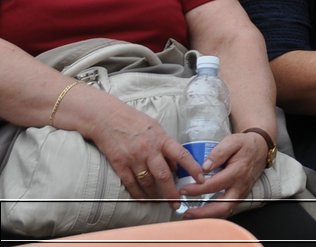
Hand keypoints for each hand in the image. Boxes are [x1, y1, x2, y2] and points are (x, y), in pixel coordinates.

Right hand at [82, 101, 203, 207]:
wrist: (108, 118)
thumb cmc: (135, 122)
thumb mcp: (157, 129)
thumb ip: (167, 146)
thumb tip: (176, 166)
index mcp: (162, 139)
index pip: (182, 155)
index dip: (193, 169)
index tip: (201, 180)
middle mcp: (149, 150)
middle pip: (164, 176)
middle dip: (172, 192)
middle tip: (177, 204)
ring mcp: (134, 158)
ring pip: (147, 182)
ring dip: (155, 195)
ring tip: (160, 202)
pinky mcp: (119, 164)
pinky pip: (131, 184)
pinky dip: (138, 193)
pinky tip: (144, 199)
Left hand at [176, 130, 270, 218]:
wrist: (261, 148)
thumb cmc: (245, 144)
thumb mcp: (232, 141)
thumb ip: (218, 153)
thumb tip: (204, 167)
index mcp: (237, 171)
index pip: (214, 185)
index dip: (197, 189)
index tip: (183, 190)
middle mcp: (241, 185)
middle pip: (223, 206)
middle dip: (203, 213)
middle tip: (187, 212)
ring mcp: (242, 193)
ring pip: (225, 211)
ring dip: (208, 216)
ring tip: (191, 215)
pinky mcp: (240, 196)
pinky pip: (227, 208)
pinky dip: (214, 213)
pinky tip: (202, 211)